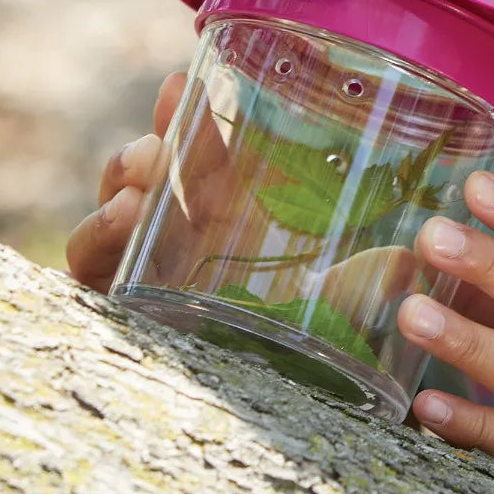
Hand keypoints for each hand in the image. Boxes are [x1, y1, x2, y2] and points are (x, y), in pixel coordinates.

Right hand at [66, 73, 424, 329]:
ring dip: (123, 178)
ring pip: (113, 205)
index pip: (196, 152)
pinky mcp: (117, 305)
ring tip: (145, 171)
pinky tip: (126, 213)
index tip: (184, 82)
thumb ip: (364, 283)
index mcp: (223, 215)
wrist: (272, 411)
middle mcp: (177, 234)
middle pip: (145, 171)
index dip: (184, 112)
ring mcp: (141, 266)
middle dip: (151, 143)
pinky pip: (88, 265)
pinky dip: (98, 233)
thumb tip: (405, 262)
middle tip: (166, 141)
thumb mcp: (338, 305)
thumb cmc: (305, 347)